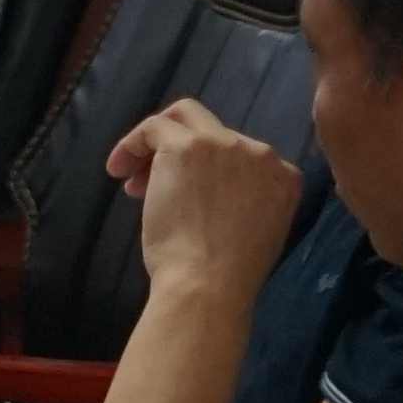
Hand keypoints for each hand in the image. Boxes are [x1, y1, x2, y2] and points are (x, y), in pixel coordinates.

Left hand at [113, 98, 305, 301]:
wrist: (209, 284)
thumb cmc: (227, 274)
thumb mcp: (252, 230)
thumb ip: (242, 199)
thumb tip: (203, 187)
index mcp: (285, 176)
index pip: (241, 158)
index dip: (208, 172)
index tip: (185, 197)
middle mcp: (260, 153)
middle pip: (213, 132)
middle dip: (180, 153)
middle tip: (151, 184)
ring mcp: (225, 145)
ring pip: (186, 118)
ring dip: (155, 147)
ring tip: (131, 183)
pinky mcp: (186, 146)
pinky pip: (155, 126)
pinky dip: (133, 142)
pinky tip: (118, 168)